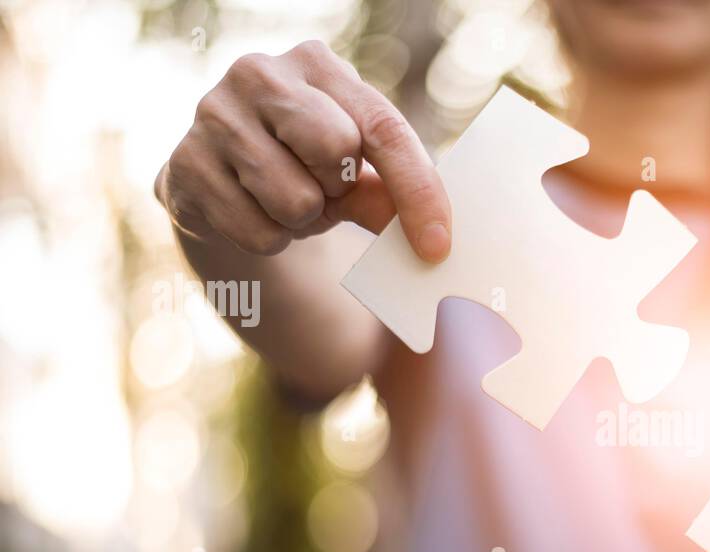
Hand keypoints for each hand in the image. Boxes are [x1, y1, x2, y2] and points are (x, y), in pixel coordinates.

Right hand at [156, 40, 450, 260]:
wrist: (218, 185)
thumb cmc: (302, 169)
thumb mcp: (353, 173)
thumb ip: (389, 194)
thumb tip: (430, 234)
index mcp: (317, 64)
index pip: (383, 126)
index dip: (417, 189)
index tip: (439, 243)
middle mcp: (260, 74)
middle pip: (338, 148)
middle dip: (341, 189)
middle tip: (325, 189)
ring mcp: (214, 114)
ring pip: (297, 199)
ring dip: (304, 221)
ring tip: (287, 200)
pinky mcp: (185, 164)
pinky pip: (259, 233)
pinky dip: (270, 240)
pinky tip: (253, 213)